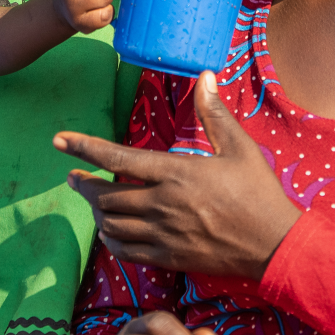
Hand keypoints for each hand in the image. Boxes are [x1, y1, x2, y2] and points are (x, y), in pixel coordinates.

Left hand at [56, 72, 301, 278]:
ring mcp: (164, 234)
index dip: (84, 148)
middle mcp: (163, 204)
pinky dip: (111, 241)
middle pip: (106, 196)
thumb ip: (214, 113)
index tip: (59, 141)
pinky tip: (110, 233)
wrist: (275, 245)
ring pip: (112, 225)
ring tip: (92, 202)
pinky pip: (126, 252)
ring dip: (96, 213)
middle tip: (75, 178)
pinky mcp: (168, 258)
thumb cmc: (259, 193)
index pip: (118, 158)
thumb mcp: (240, 147)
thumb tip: (205, 76)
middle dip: (85, 184)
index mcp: (176, 172)